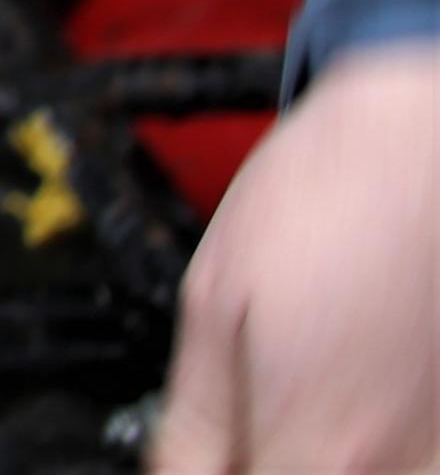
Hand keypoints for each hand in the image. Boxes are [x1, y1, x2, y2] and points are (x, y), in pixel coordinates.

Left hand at [153, 39, 439, 473]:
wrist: (425, 142)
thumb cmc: (332, 196)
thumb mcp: (211, 299)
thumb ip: (194, 416)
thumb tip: (169, 474)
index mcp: (315, 444)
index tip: (193, 460)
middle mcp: (393, 467)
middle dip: (256, 465)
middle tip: (239, 431)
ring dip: (313, 461)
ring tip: (290, 413)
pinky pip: (414, 463)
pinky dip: (375, 454)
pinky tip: (350, 406)